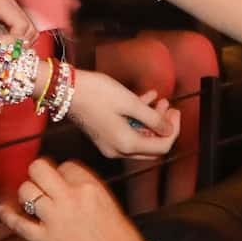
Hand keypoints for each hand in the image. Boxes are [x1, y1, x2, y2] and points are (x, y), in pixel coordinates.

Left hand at [0, 156, 152, 240]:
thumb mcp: (110, 204)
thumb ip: (87, 192)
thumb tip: (67, 187)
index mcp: (90, 187)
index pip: (66, 165)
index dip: (62, 173)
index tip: (62, 181)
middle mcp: (70, 198)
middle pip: (39, 169)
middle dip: (38, 172)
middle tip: (40, 181)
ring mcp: (55, 219)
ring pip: (26, 190)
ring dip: (27, 193)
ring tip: (30, 199)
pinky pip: (18, 223)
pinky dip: (8, 214)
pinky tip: (4, 209)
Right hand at [63, 69, 178, 160]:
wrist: (65, 90)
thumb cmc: (97, 93)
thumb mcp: (130, 102)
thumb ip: (153, 118)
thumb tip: (169, 129)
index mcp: (126, 144)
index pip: (162, 147)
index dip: (174, 130)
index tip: (176, 111)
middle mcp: (118, 150)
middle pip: (152, 146)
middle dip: (164, 127)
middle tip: (170, 108)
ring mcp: (109, 144)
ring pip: (140, 137)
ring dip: (151, 120)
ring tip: (159, 100)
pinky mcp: (103, 136)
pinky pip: (127, 131)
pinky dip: (137, 118)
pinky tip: (145, 98)